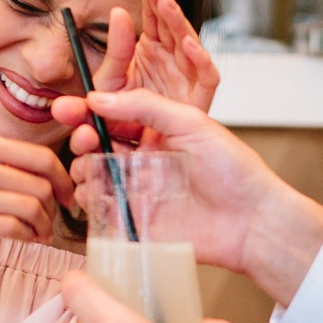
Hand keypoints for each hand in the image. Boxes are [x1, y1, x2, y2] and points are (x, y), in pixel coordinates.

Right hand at [0, 133, 73, 314]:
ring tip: (40, 234)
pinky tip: (26, 240)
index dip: (63, 180)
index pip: (41, 157)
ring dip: (44, 225)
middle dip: (56, 207)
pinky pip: (10, 228)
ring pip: (30, 207)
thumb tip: (43, 173)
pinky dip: (27, 236)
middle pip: (41, 184)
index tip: (66, 197)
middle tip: (53, 220)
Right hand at [51, 88, 322, 304]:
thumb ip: (145, 106)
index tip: (70, 108)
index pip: (113, 117)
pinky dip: (91, 203)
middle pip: (98, 147)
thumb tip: (100, 98)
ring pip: (95, 178)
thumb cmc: (235, 171)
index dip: (88, 112)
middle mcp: (145, 162)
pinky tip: (95, 194)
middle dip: (82, 140)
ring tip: (90, 168)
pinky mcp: (137, 224)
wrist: (252, 221)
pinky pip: (103, 212)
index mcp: (158, 133)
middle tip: (83, 138)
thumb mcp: (191, 121)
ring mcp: (140, 192)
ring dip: (84, 170)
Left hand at [92, 0, 219, 142]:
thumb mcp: (105, 105)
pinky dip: (200, 60)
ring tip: (163, 1)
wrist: (148, 164)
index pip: (152, 16)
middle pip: (170, 23)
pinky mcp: (200, 100)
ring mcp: (188, 79)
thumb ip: (93, 89)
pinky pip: (207, 78)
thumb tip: (87, 63)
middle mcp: (172, 61)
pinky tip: (187, 45)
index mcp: (152, 53)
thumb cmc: (129, 130)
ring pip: (188, 42)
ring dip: (176, 20)